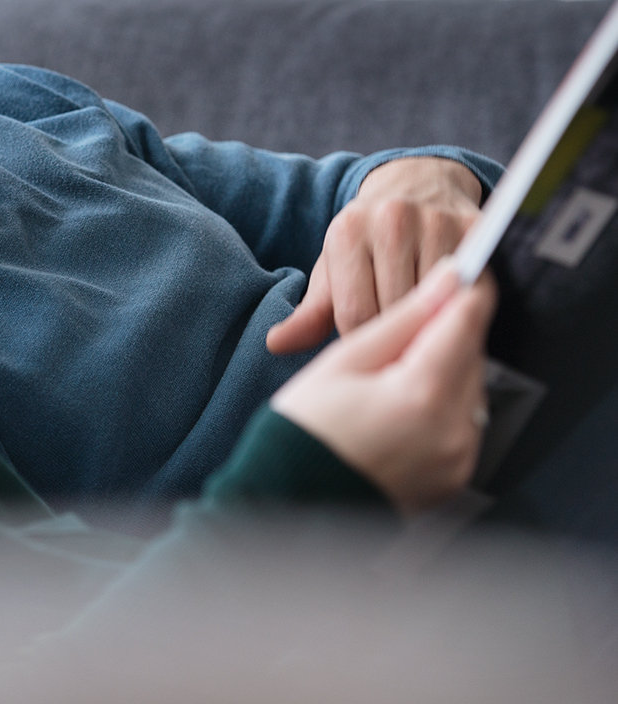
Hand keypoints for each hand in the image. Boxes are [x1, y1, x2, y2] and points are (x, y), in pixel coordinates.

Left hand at [267, 157, 482, 354]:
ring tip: (423, 323)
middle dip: (397, 332)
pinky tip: (451, 308)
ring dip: (431, 321)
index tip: (369, 341)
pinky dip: (461, 306)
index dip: (363, 338)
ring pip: (434, 302)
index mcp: (346, 231)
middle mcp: (390, 220)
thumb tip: (275, 344)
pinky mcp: (475, 228)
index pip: (355, 314)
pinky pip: (470, 287)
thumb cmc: (367, 239)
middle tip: (400, 339)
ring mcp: (436, 221)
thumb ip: (309, 312)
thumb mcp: (334, 269)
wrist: (416, 184)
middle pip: (396, 310)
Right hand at [269, 263, 496, 514]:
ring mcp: (459, 458)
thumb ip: (403, 319)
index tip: (458, 268)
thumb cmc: (305, 425)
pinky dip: (445, 401)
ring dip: (448, 364)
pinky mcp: (456, 475)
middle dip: (450, 328)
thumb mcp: (345, 360)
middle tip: (414, 316)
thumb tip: (445, 280)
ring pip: (471, 385)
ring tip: (399, 364)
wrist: (292, 496)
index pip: (465, 320)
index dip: (462, 288)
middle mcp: (453, 429)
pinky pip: (464, 421)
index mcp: (422, 394)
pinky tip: (405, 398)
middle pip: (472, 352)